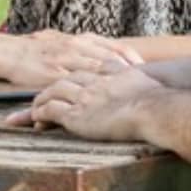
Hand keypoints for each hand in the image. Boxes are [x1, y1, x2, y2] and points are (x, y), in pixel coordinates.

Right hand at [0, 29, 141, 87]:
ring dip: (110, 84)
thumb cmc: (41, 48)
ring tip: (126, 96)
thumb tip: (113, 54)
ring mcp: (64, 62)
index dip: (131, 59)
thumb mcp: (67, 41)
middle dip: (127, 73)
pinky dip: (86, 94)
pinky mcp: (52, 76)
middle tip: (142, 84)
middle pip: (109, 60)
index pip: (114, 47)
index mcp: (81, 39)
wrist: (12, 52)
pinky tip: (97, 103)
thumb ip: (88, 47)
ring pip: (93, 73)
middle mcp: (75, 48)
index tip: (144, 70)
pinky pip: (72, 86)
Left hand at [6, 60, 161, 140]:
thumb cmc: (158, 99)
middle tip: (40, 92)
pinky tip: (35, 119)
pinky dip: (40, 114)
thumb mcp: (148, 82)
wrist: (154, 108)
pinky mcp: (77, 115)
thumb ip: (141, 79)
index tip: (67, 80)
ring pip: (53, 92)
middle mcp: (94, 82)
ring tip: (32, 107)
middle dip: (52, 84)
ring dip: (40, 99)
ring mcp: (84, 97)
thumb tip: (149, 83)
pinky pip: (51, 112)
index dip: (74, 76)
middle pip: (66, 79)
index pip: (85, 71)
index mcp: (110, 73)